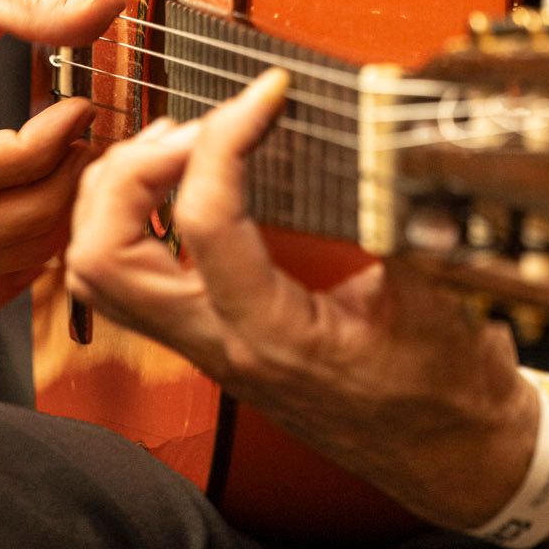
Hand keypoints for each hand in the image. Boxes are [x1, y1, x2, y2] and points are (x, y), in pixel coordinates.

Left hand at [66, 72, 539, 530]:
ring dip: (122, 193)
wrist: (450, 456)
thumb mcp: (436, 299)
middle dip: (136, 170)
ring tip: (186, 143)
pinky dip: (131, 218)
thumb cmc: (445, 390)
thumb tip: (401, 141)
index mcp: (277, 335)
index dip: (227, 137)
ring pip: (98, 272)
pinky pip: (128, 279)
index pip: (206, 222)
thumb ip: (406, 222)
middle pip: (106, 257)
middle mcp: (222, 344)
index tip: (270, 93)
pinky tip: (184, 181)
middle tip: (201, 125)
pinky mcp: (210, 339)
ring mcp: (207, 345)